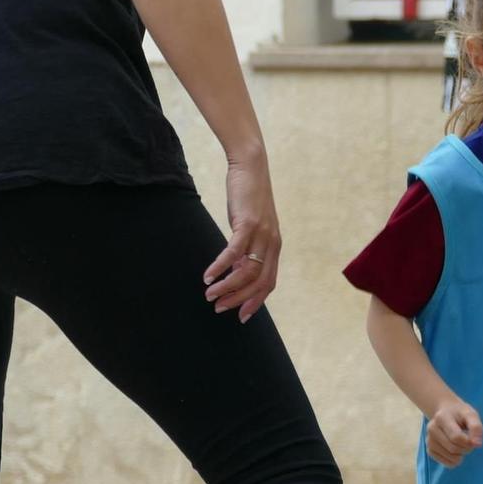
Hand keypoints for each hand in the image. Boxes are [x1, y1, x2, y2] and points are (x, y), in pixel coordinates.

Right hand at [203, 147, 280, 322]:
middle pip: (259, 282)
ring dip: (227, 286)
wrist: (251, 168)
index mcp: (274, 247)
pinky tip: (208, 275)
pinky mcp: (248, 223)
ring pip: (247, 271)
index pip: (269, 283)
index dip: (256, 301)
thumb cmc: (248, 198)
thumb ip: (246, 248)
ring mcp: (262, 234)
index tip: (242, 316)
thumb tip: (234, 269)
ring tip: (210, 294)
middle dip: (239, 299)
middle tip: (220, 308)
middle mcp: (272, 244)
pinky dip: (221, 266)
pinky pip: (234, 252)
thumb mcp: (249, 227)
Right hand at [427, 399, 482, 466]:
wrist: (446, 412)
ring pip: (450, 457)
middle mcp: (431, 429)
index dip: (469, 442)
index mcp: (441, 418)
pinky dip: (456, 460)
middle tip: (470, 442)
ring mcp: (429, 440)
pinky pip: (446, 463)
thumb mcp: (471, 415)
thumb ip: (476, 427)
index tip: (473, 438)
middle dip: (466, 448)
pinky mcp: (430, 450)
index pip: (456, 437)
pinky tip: (457, 451)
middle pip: (453, 448)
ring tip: (462, 445)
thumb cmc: (460, 414)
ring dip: (462, 455)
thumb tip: (477, 444)